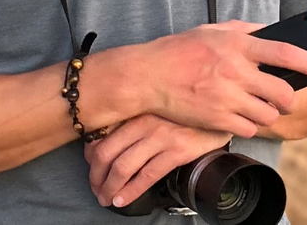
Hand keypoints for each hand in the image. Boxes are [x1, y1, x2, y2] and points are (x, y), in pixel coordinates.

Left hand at [85, 114, 230, 208]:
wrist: (216, 112)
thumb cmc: (182, 112)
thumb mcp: (153, 108)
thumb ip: (132, 120)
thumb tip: (105, 140)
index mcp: (135, 109)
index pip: (99, 135)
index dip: (89, 157)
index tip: (91, 168)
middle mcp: (143, 121)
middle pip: (105, 153)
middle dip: (96, 177)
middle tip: (96, 189)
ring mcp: (160, 135)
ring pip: (123, 167)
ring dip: (110, 188)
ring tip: (106, 198)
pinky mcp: (177, 150)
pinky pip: (147, 176)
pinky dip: (131, 191)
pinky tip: (123, 199)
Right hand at [141, 21, 306, 137]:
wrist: (149, 76)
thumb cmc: (181, 49)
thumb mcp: (214, 30)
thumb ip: (246, 29)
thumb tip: (273, 31)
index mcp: (238, 45)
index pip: (285, 53)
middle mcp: (236, 71)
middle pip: (283, 92)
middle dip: (289, 98)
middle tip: (283, 97)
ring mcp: (227, 97)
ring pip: (268, 114)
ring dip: (268, 112)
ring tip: (255, 104)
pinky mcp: (217, 119)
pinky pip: (249, 128)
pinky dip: (249, 124)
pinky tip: (237, 114)